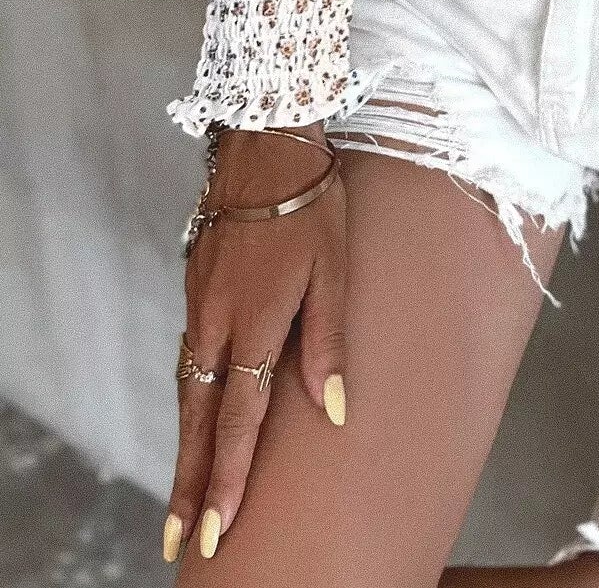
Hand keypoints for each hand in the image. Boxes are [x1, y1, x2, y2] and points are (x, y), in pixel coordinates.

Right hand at [164, 125, 346, 562]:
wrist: (266, 140)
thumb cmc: (312, 201)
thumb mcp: (335, 267)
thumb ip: (329, 340)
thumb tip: (332, 409)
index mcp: (255, 320)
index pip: (237, 417)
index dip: (228, 476)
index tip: (218, 526)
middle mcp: (217, 320)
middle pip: (199, 418)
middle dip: (192, 483)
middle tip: (182, 540)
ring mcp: (200, 303)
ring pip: (187, 392)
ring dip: (185, 447)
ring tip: (183, 498)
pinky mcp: (196, 285)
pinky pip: (187, 358)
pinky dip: (188, 401)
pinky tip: (194, 419)